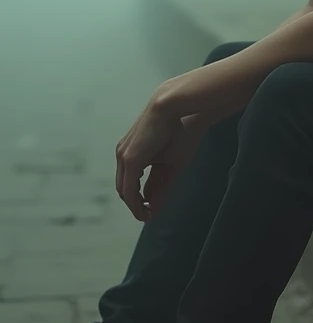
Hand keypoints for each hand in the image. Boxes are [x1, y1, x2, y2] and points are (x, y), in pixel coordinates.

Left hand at [115, 97, 206, 220]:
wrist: (177, 107)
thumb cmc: (178, 131)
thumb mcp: (170, 163)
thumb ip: (160, 185)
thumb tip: (153, 205)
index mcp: (131, 152)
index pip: (129, 182)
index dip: (138, 199)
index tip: (151, 209)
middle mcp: (122, 154)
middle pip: (124, 189)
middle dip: (135, 204)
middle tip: (148, 215)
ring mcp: (124, 156)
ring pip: (124, 190)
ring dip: (134, 205)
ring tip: (147, 215)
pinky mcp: (130, 159)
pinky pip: (128, 188)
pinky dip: (135, 202)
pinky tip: (145, 209)